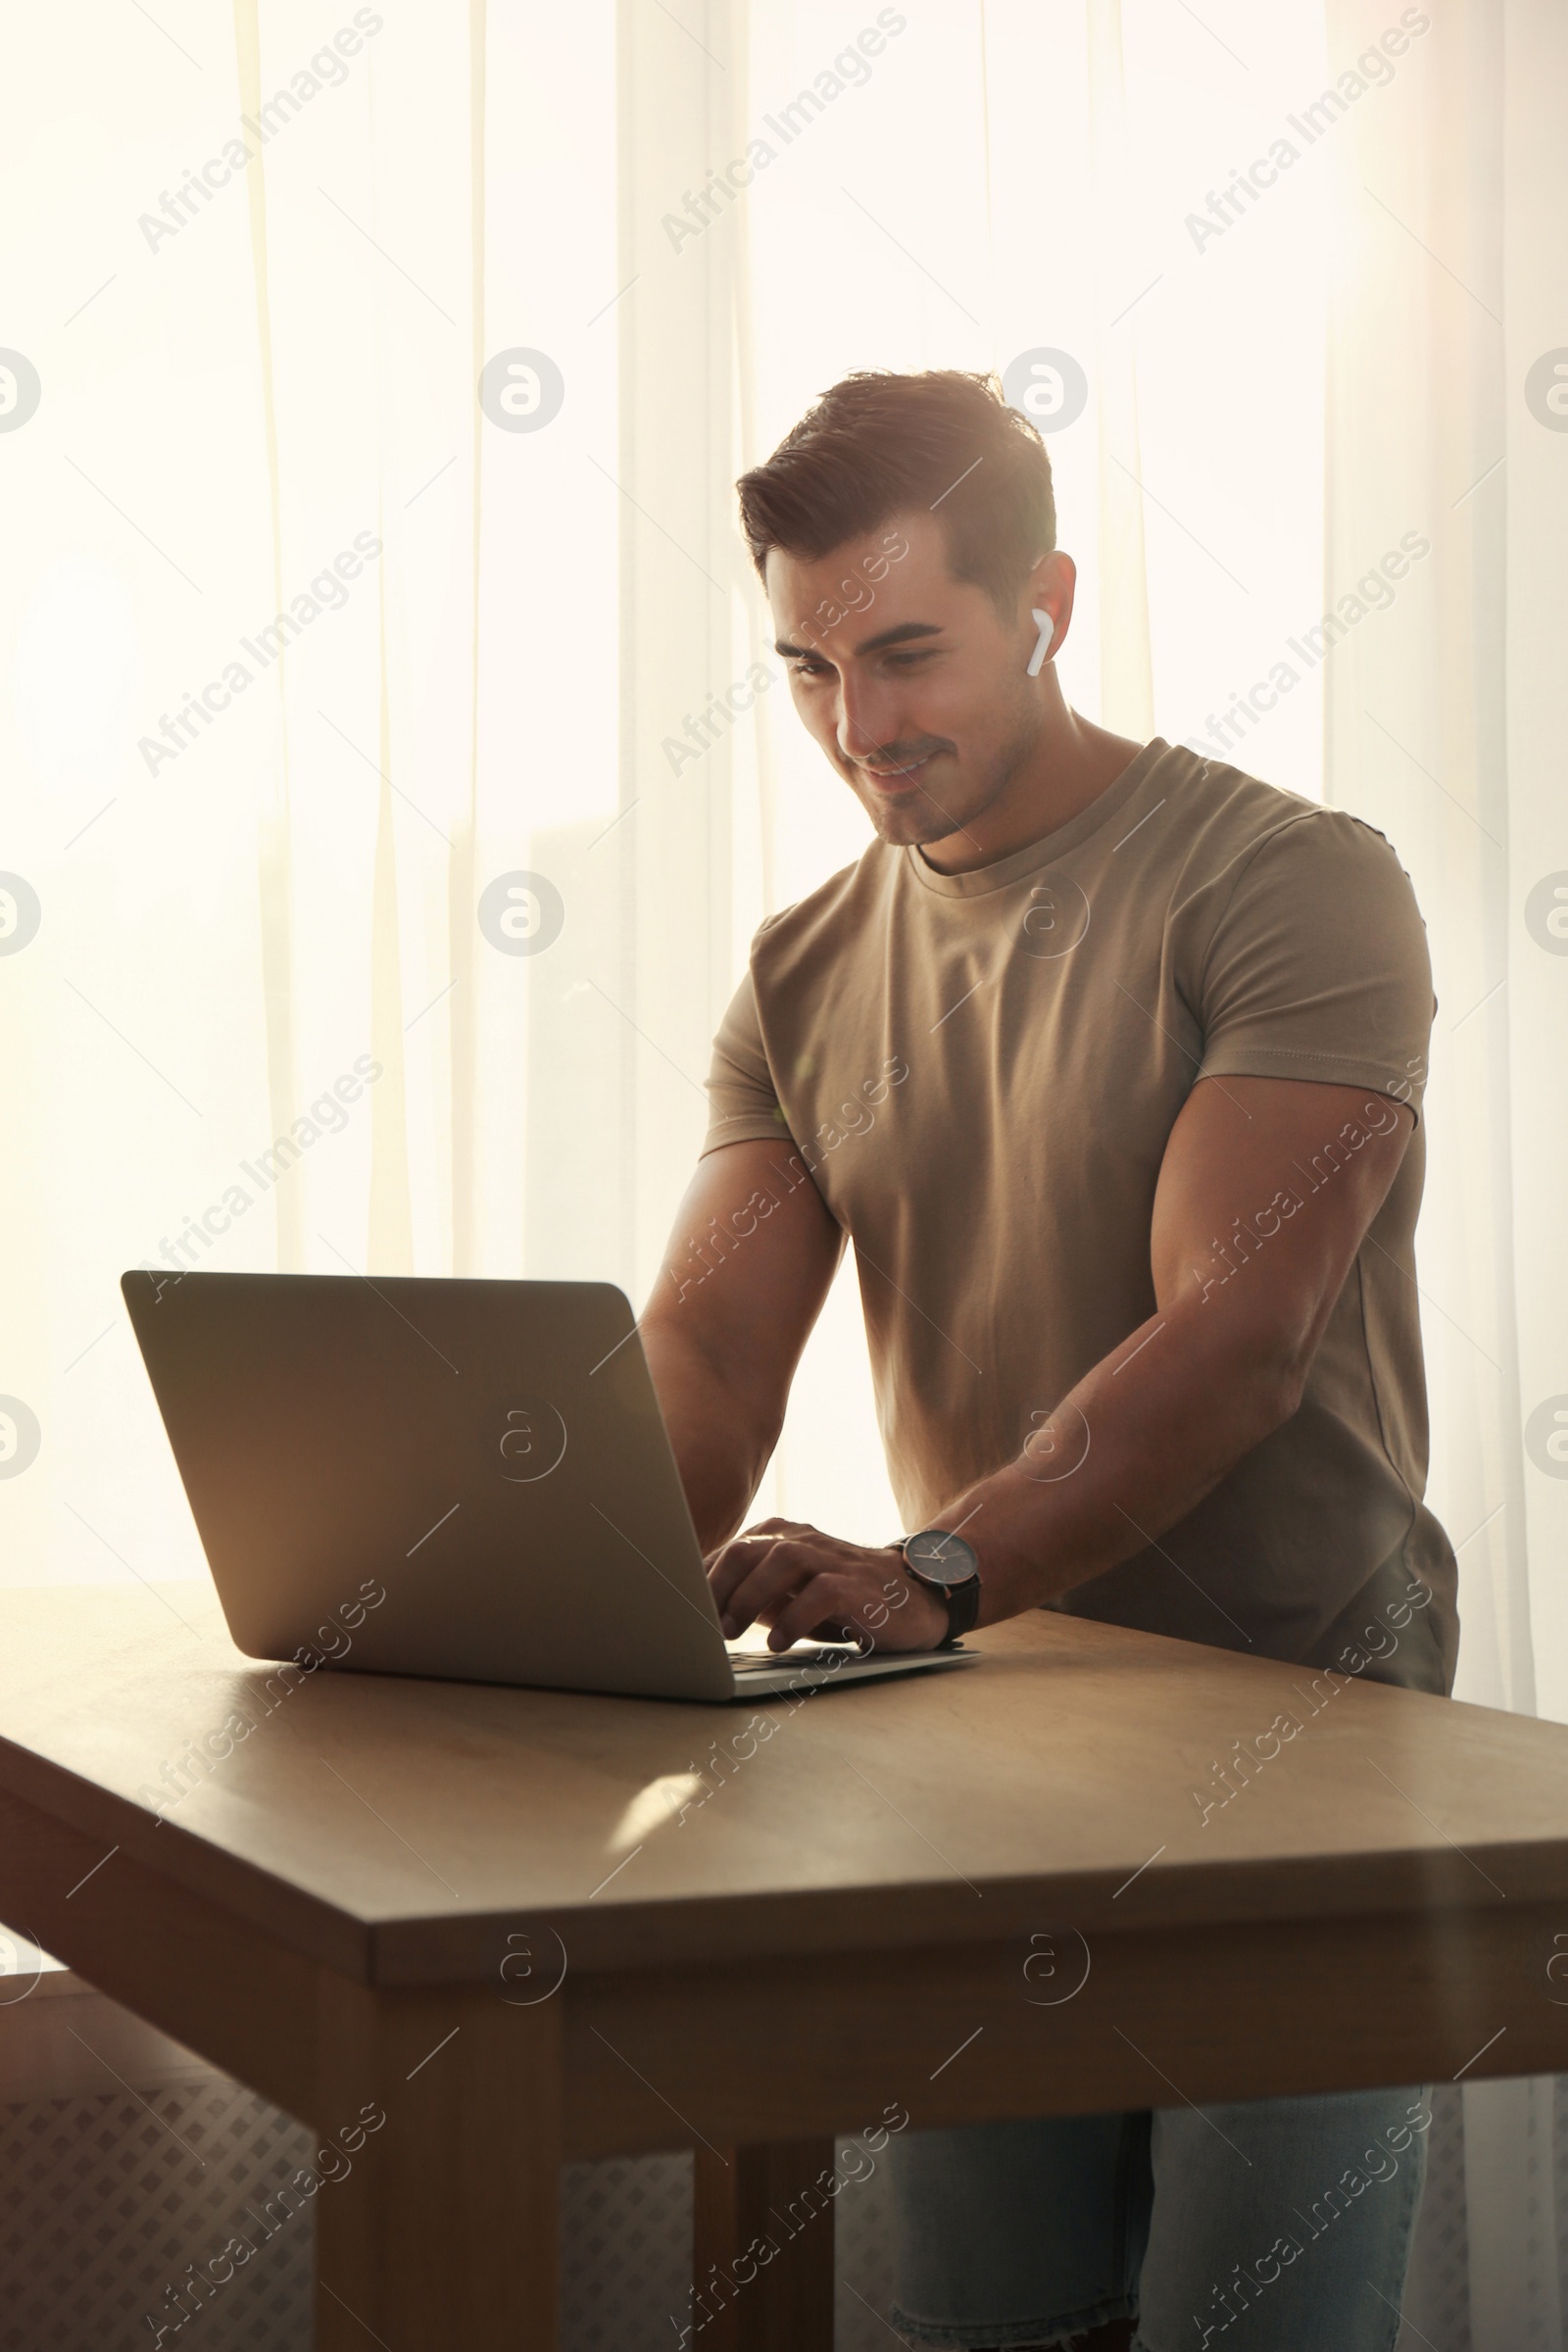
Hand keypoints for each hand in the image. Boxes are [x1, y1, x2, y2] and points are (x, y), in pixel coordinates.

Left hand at [706, 1517, 949, 1654]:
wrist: (915, 1596)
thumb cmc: (844, 1598)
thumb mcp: (792, 1594)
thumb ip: (753, 1595)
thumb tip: (703, 1613)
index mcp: (784, 1537)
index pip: (732, 1550)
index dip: (702, 1580)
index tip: (681, 1610)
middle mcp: (805, 1540)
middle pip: (749, 1548)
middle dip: (718, 1586)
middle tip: (702, 1623)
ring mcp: (833, 1559)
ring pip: (782, 1561)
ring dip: (749, 1597)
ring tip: (731, 1632)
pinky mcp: (858, 1585)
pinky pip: (821, 1592)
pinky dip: (795, 1617)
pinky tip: (780, 1643)